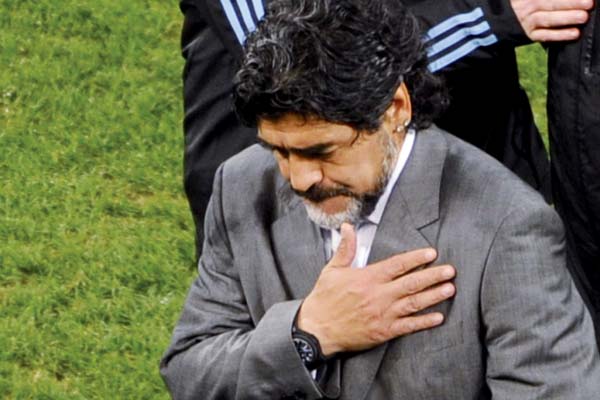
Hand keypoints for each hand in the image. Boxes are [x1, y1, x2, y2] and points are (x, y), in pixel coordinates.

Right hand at [296, 223, 455, 355]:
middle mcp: (378, 295)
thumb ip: (345, 249)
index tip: (431, 253)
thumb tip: (349, 227)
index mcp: (367, 278)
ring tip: (450, 289)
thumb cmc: (324, 299)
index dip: (416, 258)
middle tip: (450, 271)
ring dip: (433, 296)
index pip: (397, 265)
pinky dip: (424, 322)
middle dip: (433, 276)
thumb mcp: (332, 270)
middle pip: (411, 283)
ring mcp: (382, 314)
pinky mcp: (383, 332)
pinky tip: (438, 317)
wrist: (317, 329)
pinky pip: (408, 326)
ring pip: (413, 303)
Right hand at [511, 0, 593, 41]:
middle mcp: (528, 6)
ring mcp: (528, 21)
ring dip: (566, 18)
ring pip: (547, 19)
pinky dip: (560, 35)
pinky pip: (546, 36)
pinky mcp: (531, 35)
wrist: (512, 17)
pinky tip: (574, 33)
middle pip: (550, 3)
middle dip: (570, 3)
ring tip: (583, 17)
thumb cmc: (532, 2)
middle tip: (588, 3)